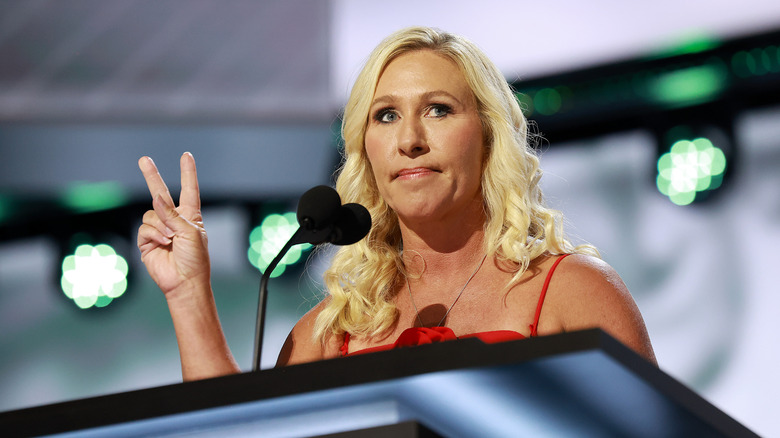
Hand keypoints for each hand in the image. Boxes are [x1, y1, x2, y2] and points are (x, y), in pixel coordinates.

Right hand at [137, 153, 210, 297]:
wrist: (184, 282)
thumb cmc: (195, 259)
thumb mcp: (190, 233)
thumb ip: (173, 215)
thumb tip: (156, 199)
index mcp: (190, 216)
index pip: (189, 190)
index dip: (188, 173)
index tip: (186, 156)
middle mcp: (173, 220)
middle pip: (160, 193)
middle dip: (151, 176)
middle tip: (143, 159)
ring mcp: (159, 230)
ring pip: (151, 214)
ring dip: (160, 225)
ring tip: (170, 239)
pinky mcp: (147, 241)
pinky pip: (144, 228)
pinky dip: (153, 234)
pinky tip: (162, 243)